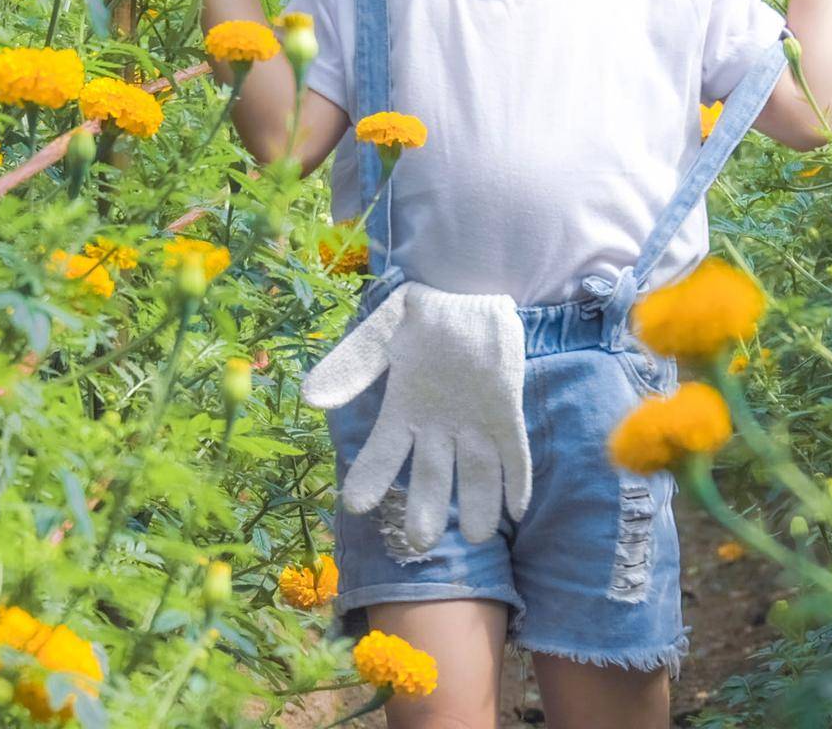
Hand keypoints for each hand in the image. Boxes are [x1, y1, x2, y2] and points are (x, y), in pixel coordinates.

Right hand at [301, 281, 532, 552]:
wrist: (470, 289)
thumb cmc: (424, 313)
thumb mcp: (385, 328)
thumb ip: (354, 362)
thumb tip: (312, 397)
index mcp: (405, 410)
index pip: (383, 453)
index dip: (370, 478)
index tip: (355, 504)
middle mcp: (438, 427)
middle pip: (431, 475)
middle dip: (427, 508)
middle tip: (421, 542)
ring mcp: (475, 422)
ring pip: (475, 471)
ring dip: (477, 502)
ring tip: (475, 535)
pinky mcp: (507, 412)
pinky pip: (513, 450)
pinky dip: (516, 477)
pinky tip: (518, 507)